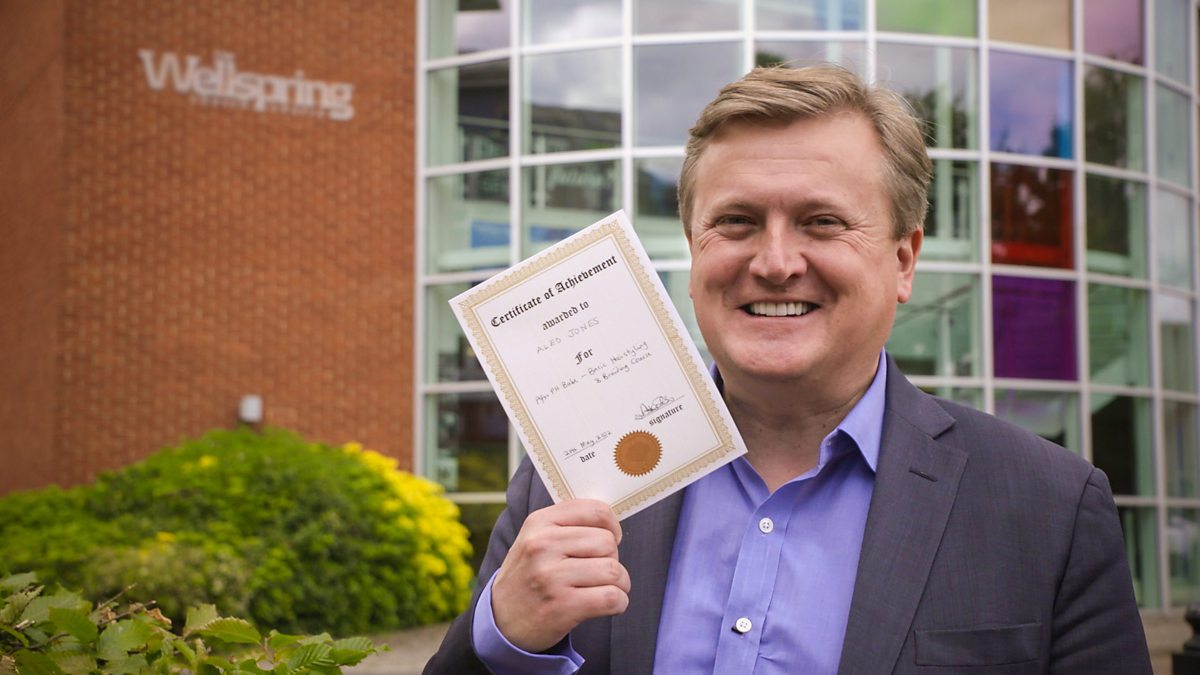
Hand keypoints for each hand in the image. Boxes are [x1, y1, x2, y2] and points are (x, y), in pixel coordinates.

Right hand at [491, 499, 630, 652]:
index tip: (610, 539)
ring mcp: (551, 577)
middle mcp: (543, 546)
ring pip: (613, 571)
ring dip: (620, 583)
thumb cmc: (529, 574)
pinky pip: (612, 598)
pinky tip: (607, 603)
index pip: (596, 511)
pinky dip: (618, 603)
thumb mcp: (535, 538)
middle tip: (599, 570)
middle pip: (607, 543)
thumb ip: (568, 524)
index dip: (612, 526)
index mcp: (539, 523)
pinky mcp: (562, 606)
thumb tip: (612, 524)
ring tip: (606, 588)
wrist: (502, 619)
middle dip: (613, 558)